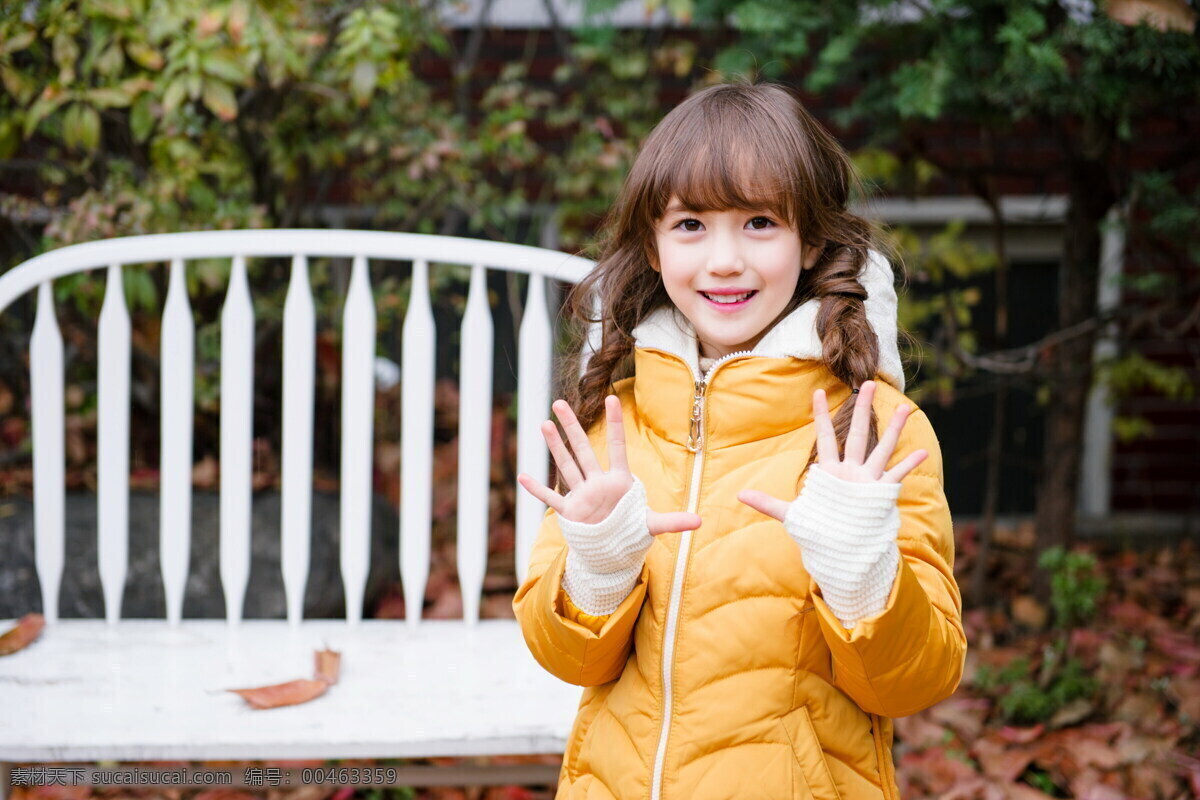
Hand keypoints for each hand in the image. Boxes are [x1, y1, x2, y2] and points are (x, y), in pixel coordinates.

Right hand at [517, 395, 701, 534]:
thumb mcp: (653, 526)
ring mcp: (582, 496)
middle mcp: (598, 483)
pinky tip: (522, 476)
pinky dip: (537, 489)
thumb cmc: (633, 532)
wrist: (614, 553)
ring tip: (544, 424)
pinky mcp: (570, 513)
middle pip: (583, 449)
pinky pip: (551, 498)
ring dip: (555, 447)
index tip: (611, 398)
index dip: (615, 423)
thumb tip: (700, 522)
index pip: (617, 446)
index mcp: (619, 481)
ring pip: (566, 466)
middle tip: (559, 402)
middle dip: (572, 426)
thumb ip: (673, 522)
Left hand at [737, 380, 927, 521]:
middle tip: (869, 383)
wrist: (842, 553)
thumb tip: (740, 495)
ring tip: (904, 407)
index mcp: (830, 472)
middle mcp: (850, 472)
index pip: (824, 437)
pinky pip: (897, 476)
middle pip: (857, 433)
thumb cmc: (820, 532)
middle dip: (862, 409)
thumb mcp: (792, 516)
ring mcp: (868, 481)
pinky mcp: (881, 494)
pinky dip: (909, 465)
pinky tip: (922, 451)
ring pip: (881, 448)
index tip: (818, 393)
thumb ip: (767, 504)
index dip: (821, 416)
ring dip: (893, 429)